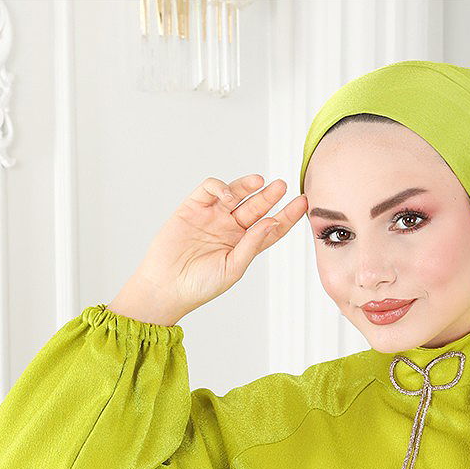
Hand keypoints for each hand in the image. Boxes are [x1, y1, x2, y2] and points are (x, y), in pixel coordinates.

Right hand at [109, 174, 307, 324]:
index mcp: (244, 246)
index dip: (287, 215)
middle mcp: (230, 229)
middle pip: (256, 207)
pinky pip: (210, 189)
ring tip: (260, 182)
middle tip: (282, 185)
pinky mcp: (193, 207)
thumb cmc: (200, 285)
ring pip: (236, 194)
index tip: (303, 204)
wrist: (166, 285)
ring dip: (248, 186)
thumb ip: (252, 245)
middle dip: (270, 196)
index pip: (271, 227)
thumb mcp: (233, 268)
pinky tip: (227, 196)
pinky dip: (221, 187)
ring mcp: (212, 216)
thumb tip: (271, 222)